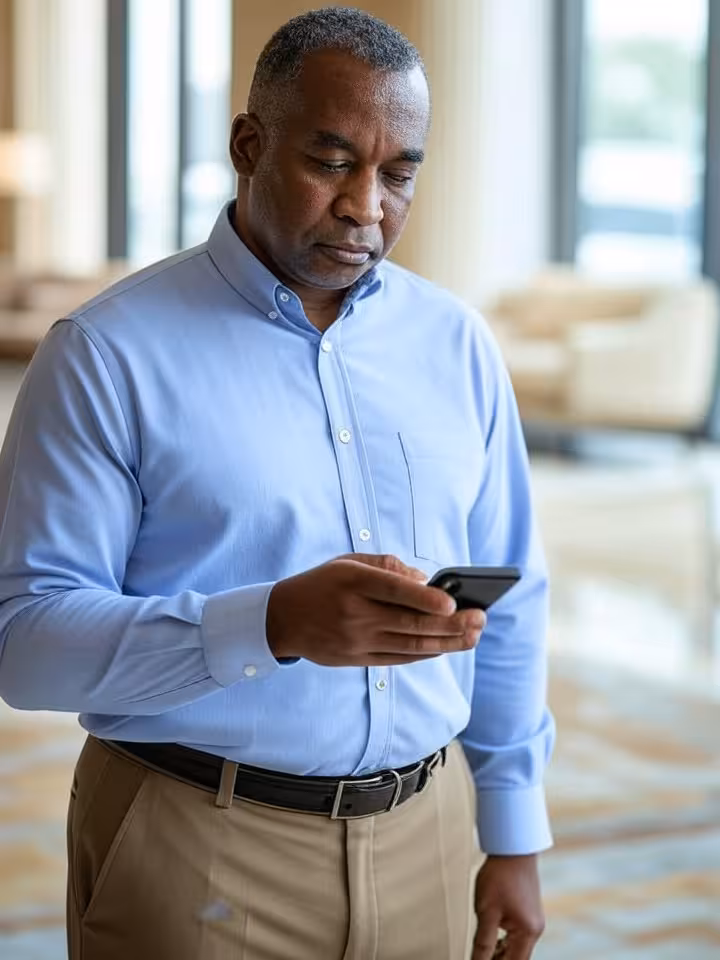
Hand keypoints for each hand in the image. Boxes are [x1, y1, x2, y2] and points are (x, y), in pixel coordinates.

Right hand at [266, 553, 485, 665]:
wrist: (282, 618)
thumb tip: (425, 582)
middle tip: (480, 620)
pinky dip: (424, 653)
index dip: (426, 599)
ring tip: (473, 636)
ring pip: (409, 644)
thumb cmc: (323, 583)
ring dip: (446, 642)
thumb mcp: (347, 562)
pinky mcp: (356, 659)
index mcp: (352, 582)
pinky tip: (445, 647)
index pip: (395, 591)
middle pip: (410, 623)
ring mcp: (356, 640)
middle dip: (451, 624)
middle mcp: (355, 613)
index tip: (454, 602)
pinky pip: (398, 658)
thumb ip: (387, 567)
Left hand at [472, 855, 544, 959]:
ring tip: (481, 950)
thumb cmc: (500, 875)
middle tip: (478, 956)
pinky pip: (517, 934)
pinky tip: (490, 936)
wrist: (512, 847)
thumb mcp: (486, 911)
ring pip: (516, 947)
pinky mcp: (528, 910)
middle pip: (516, 957)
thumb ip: (482, 942)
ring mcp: (533, 919)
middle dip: (497, 959)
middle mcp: (535, 929)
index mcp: (528, 932)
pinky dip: (504, 940)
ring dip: (500, 951)